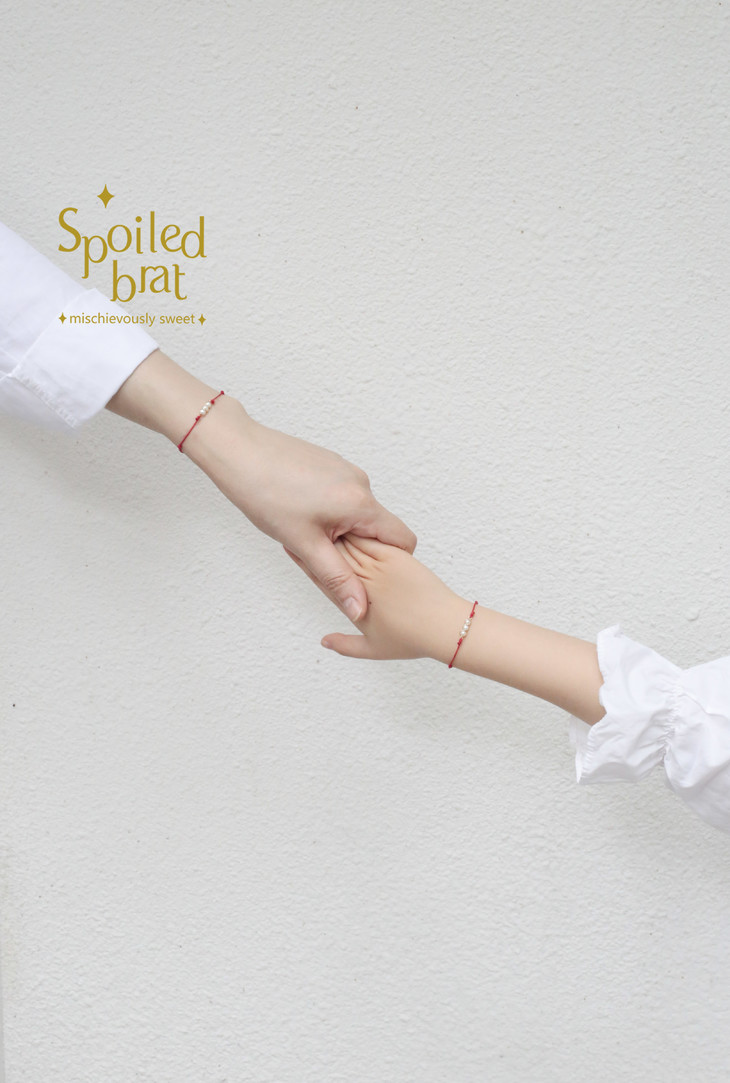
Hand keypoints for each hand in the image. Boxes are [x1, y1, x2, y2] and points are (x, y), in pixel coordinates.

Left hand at [189, 405, 416, 621]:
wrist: (237, 450)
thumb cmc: (265, 492)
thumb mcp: (303, 544)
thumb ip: (337, 579)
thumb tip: (359, 609)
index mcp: (361, 503)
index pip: (403, 540)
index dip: (391, 564)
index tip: (364, 573)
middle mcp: (361, 482)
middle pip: (378, 528)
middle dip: (357, 547)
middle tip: (318, 551)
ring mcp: (346, 470)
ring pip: (358, 513)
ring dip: (340, 529)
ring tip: (303, 528)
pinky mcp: (330, 464)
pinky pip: (343, 496)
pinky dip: (329, 510)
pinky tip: (297, 510)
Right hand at [319, 535, 469, 662]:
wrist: (441, 627)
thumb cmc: (411, 639)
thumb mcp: (373, 649)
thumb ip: (345, 645)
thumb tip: (325, 641)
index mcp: (351, 603)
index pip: (322, 579)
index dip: (308, 564)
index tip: (298, 551)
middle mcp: (359, 583)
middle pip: (331, 557)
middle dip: (319, 544)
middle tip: (310, 530)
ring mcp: (376, 568)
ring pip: (348, 544)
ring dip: (337, 533)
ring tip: (326, 522)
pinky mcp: (393, 557)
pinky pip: (369, 538)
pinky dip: (358, 530)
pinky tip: (350, 520)